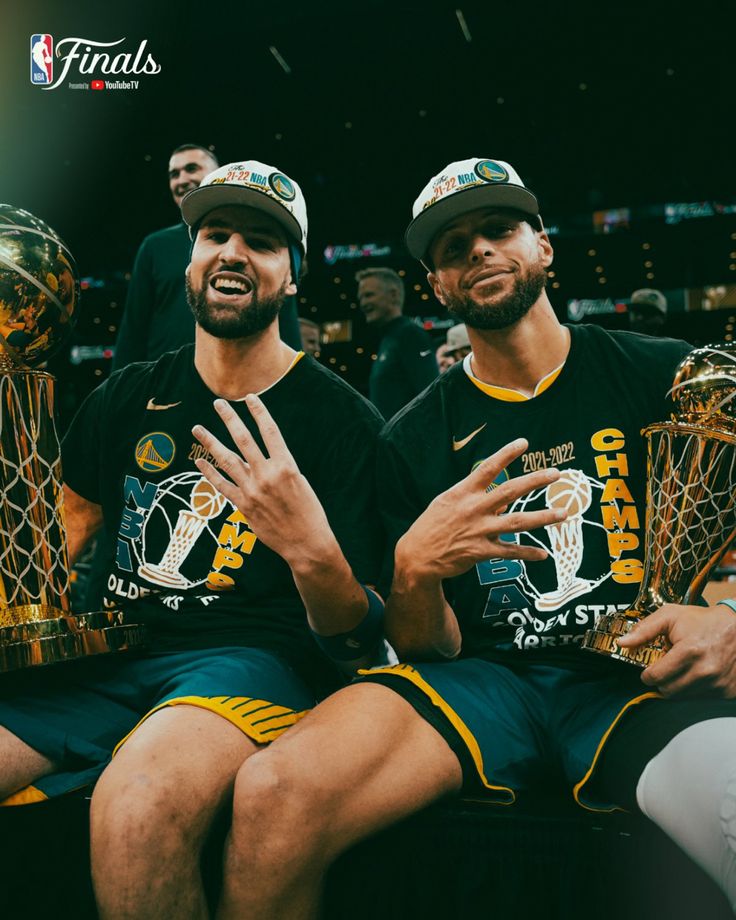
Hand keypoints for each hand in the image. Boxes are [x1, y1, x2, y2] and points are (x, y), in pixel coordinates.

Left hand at [192, 395, 334, 567]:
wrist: (305, 543)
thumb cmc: (308, 512)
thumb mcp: (300, 482)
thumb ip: (280, 467)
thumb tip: (262, 456)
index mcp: (287, 466)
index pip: (270, 431)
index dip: (259, 412)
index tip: (249, 397)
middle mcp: (267, 475)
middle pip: (244, 440)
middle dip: (229, 419)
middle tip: (218, 403)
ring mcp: (252, 490)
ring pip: (227, 460)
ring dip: (210, 441)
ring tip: (197, 428)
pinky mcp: (243, 506)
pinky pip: (221, 486)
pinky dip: (209, 472)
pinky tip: (199, 460)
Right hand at [396, 438, 566, 582]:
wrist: (417, 556)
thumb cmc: (432, 525)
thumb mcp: (449, 504)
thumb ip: (477, 499)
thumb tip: (504, 502)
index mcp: (463, 492)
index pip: (488, 468)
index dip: (506, 454)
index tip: (524, 443)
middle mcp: (474, 509)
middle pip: (510, 491)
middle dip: (535, 481)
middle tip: (556, 473)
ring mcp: (479, 530)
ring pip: (517, 522)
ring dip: (543, 517)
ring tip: (563, 513)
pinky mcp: (481, 551)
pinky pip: (509, 552)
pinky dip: (527, 553)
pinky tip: (543, 554)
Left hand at [618, 603, 735, 696]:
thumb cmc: (704, 620)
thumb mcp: (670, 616)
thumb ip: (644, 630)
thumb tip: (623, 642)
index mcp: (689, 652)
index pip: (656, 677)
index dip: (647, 674)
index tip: (647, 671)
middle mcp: (704, 670)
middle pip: (668, 691)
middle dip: (661, 681)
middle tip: (664, 669)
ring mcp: (717, 683)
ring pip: (684, 697)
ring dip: (677, 686)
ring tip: (681, 669)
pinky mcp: (727, 690)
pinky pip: (701, 698)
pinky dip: (694, 689)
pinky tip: (695, 674)